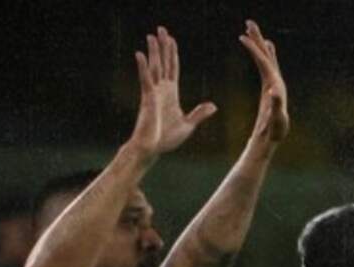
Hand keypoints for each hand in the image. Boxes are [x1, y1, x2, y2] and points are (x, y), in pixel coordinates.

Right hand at [129, 26, 216, 157]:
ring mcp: (153, 93)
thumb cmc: (167, 139)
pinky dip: (143, 67)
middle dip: (163, 47)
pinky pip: (145, 80)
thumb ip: (199, 114)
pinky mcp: (147, 99)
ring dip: (153, 52)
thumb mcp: (188, 125)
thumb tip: (213, 105)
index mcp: (171, 94)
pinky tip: (140, 54)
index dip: (173, 54)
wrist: (152, 149)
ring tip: (152, 35)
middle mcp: (161, 90)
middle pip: (163, 63)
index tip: (171, 40)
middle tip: (162, 29)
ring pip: (154, 67)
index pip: (173, 69)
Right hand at [240, 20, 289, 144]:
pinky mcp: (270, 86)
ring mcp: (274, 83)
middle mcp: (277, 81)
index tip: (242, 37)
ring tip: (252, 29)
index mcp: (276, 86)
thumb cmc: (275, 131)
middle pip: (267, 56)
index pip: (264, 63)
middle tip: (249, 22)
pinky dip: (264, 54)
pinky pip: (266, 65)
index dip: (254, 50)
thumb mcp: (276, 120)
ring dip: (259, 43)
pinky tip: (265, 46)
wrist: (275, 137)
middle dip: (258, 39)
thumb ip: (276, 106)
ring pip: (266, 58)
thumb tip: (273, 91)